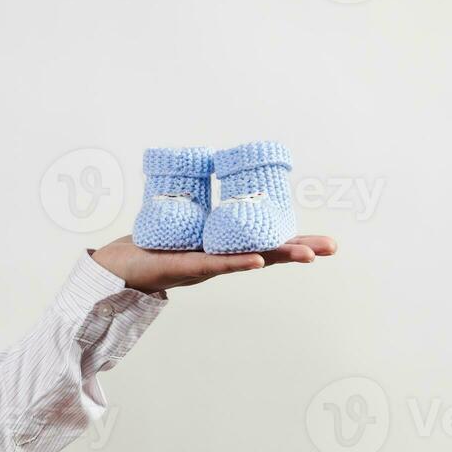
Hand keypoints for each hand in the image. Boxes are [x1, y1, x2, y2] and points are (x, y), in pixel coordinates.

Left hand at [89, 234, 336, 294]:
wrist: (119, 265)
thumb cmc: (151, 247)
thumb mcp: (184, 228)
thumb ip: (202, 217)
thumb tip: (212, 185)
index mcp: (225, 248)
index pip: (266, 243)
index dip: (294, 241)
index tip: (325, 241)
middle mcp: (222, 259)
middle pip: (267, 252)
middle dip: (300, 249)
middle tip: (332, 248)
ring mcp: (208, 265)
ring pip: (250, 259)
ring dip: (278, 256)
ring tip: (308, 254)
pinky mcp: (186, 266)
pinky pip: (217, 263)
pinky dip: (238, 261)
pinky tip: (258, 260)